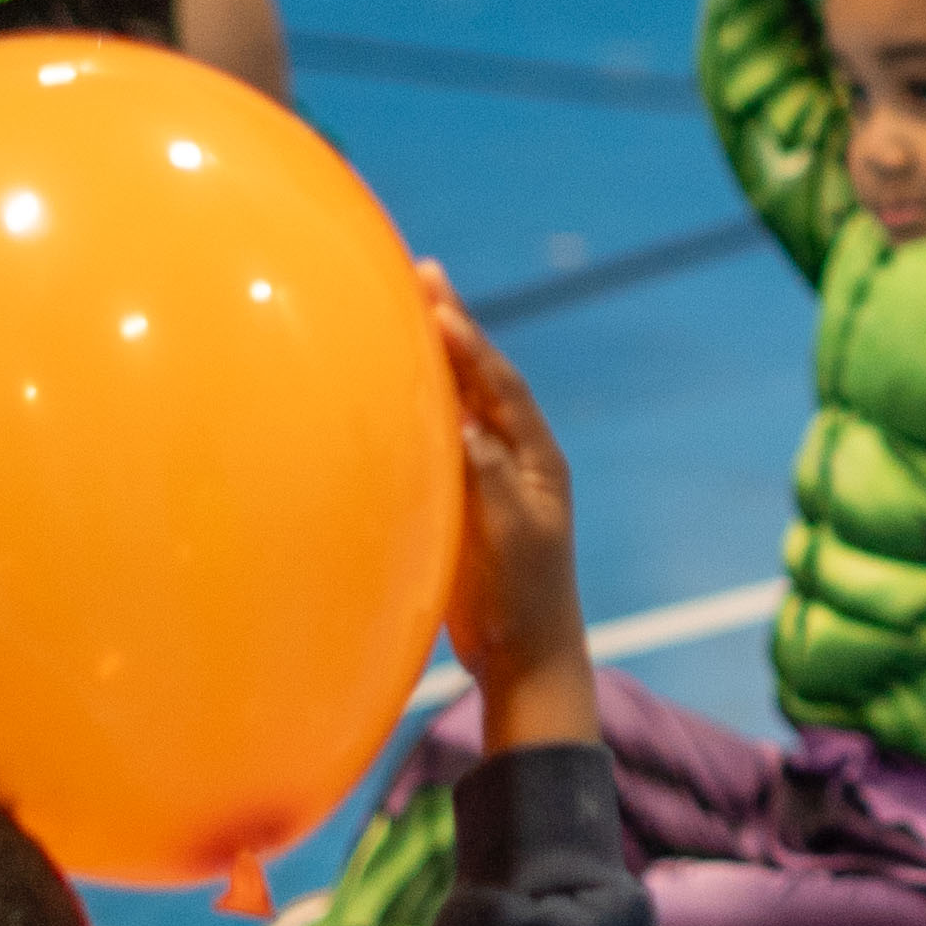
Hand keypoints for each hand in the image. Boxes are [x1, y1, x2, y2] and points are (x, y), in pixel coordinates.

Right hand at [423, 262, 591, 748]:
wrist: (524, 654)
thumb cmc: (525, 601)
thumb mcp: (512, 541)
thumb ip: (492, 483)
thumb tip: (466, 429)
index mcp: (538, 458)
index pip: (500, 386)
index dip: (470, 344)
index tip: (437, 304)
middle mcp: (515, 453)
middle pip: (480, 376)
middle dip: (451, 325)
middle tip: (421, 271)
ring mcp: (487, 472)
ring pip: (457, 398)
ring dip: (432, 353)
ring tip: (405, 302)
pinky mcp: (460, 494)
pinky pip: (437, 433)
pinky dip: (417, 399)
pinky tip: (387, 377)